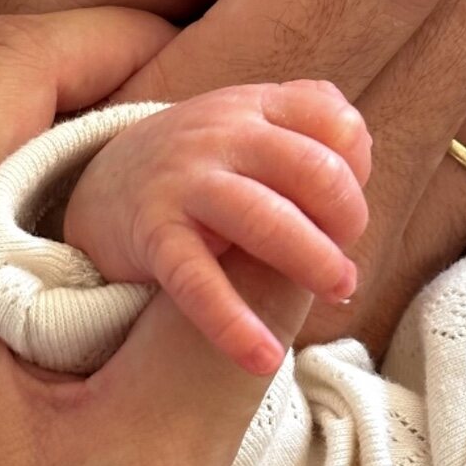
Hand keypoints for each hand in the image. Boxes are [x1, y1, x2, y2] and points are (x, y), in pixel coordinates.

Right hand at [64, 79, 370, 371]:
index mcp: (255, 107)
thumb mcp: (252, 129)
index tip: (347, 211)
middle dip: (347, 218)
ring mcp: (185, 181)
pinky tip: (265, 358)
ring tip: (338, 292)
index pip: (334, 123)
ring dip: (315, 261)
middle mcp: (222, 134)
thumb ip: (312, 129)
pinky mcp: (154, 234)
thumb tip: (362, 157)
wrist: (103, 185)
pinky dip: (233, 324)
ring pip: (266, 219)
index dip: (358, 171)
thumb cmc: (204, 167)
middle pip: (312, 168)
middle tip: (344, 259)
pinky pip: (198, 281)